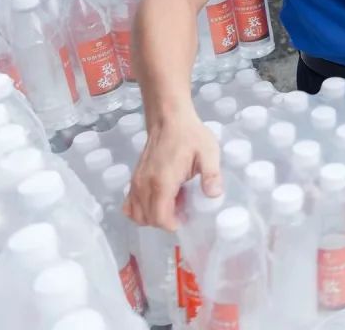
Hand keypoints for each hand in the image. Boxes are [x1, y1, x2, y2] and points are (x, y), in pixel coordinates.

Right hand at [123, 107, 220, 230]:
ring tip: (172, 203)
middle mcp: (145, 184)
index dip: (173, 224)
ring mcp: (136, 182)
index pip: (160, 218)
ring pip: (136, 214)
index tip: (187, 217)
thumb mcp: (208, 153)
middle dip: (165, 221)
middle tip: (183, 209)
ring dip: (153, 216)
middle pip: (147, 219)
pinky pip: (129, 204)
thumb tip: (214, 195)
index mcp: (163, 181)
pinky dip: (140, 209)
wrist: (169, 119)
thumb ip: (212, 175)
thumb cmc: (191, 135)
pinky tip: (158, 200)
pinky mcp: (134, 178)